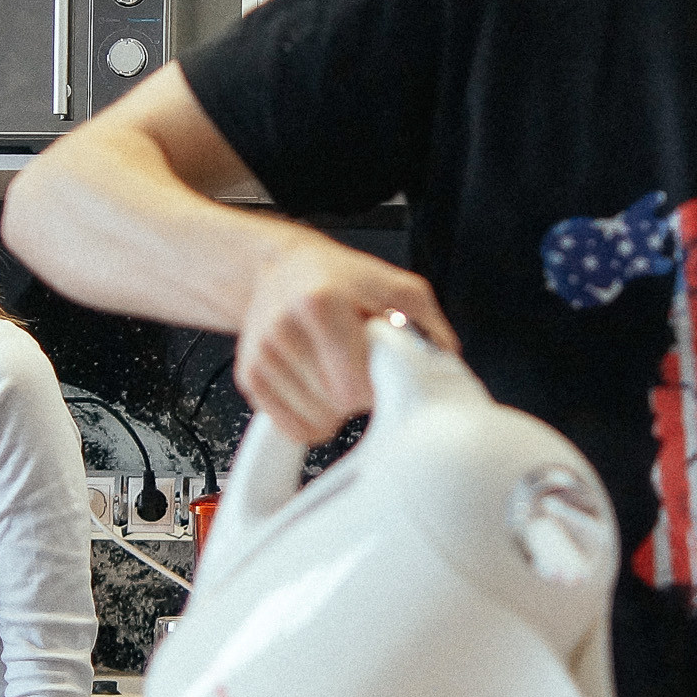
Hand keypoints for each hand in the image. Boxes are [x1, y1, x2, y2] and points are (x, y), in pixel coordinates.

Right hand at [236, 230, 456, 443]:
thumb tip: (446, 364)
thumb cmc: (338, 278)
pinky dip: (313, 417)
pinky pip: (293, 429)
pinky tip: (318, 386)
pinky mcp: (250, 377)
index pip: (353, 387)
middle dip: (358, 395)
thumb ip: (427, 323)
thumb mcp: (394, 284)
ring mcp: (262, 356)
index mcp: (320, 304)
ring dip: (336, 408)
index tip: (382, 371)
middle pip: (336, 407)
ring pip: (316, 422)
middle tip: (360, 365)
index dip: (379, 387)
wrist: (279, 267)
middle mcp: (284, 330)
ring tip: (337, 369)